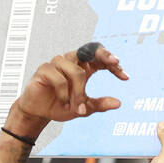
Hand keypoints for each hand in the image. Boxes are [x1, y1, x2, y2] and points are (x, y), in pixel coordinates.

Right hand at [7, 45, 127, 136]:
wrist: (38, 113)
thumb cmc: (60, 106)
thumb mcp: (84, 109)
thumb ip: (99, 104)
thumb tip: (118, 103)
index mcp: (83, 66)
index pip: (101, 58)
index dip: (113, 64)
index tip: (125, 77)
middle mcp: (71, 60)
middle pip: (90, 49)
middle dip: (104, 54)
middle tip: (116, 62)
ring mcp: (57, 63)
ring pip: (77, 72)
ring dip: (79, 93)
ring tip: (76, 108)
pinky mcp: (44, 69)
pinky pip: (60, 79)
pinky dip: (64, 94)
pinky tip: (63, 103)